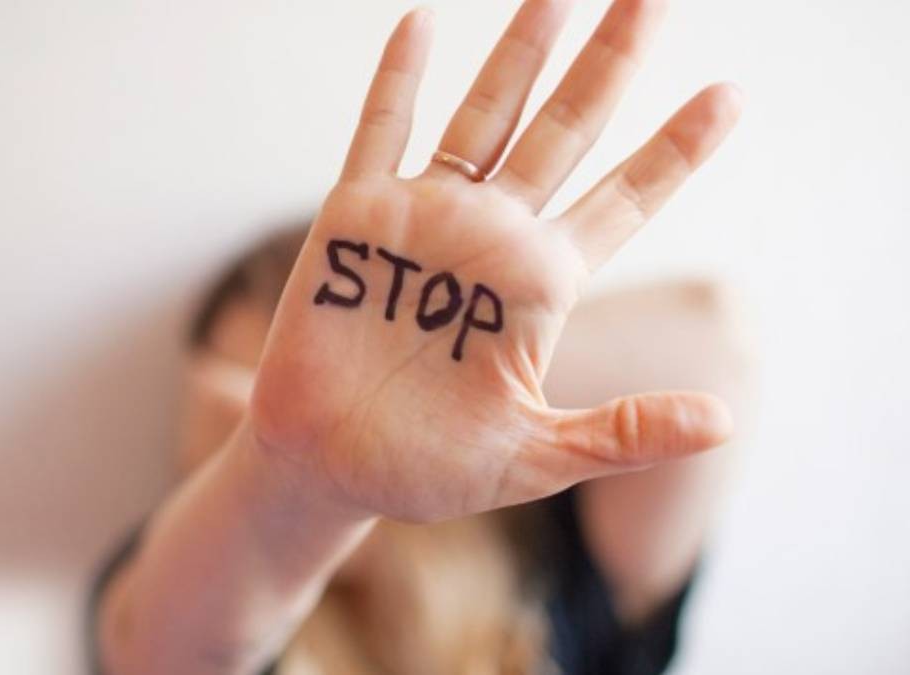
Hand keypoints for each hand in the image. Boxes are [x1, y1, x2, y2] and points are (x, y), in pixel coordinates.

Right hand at [251, 0, 740, 522]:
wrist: (325, 466)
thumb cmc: (426, 470)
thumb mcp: (534, 457)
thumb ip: (623, 433)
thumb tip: (724, 419)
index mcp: (542, 285)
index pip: (624, 201)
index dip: (675, 150)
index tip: (729, 96)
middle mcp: (493, 237)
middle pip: (566, 132)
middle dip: (611, 65)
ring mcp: (426, 220)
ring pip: (483, 118)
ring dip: (519, 55)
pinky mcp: (357, 219)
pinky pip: (379, 134)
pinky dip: (395, 81)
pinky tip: (420, 24)